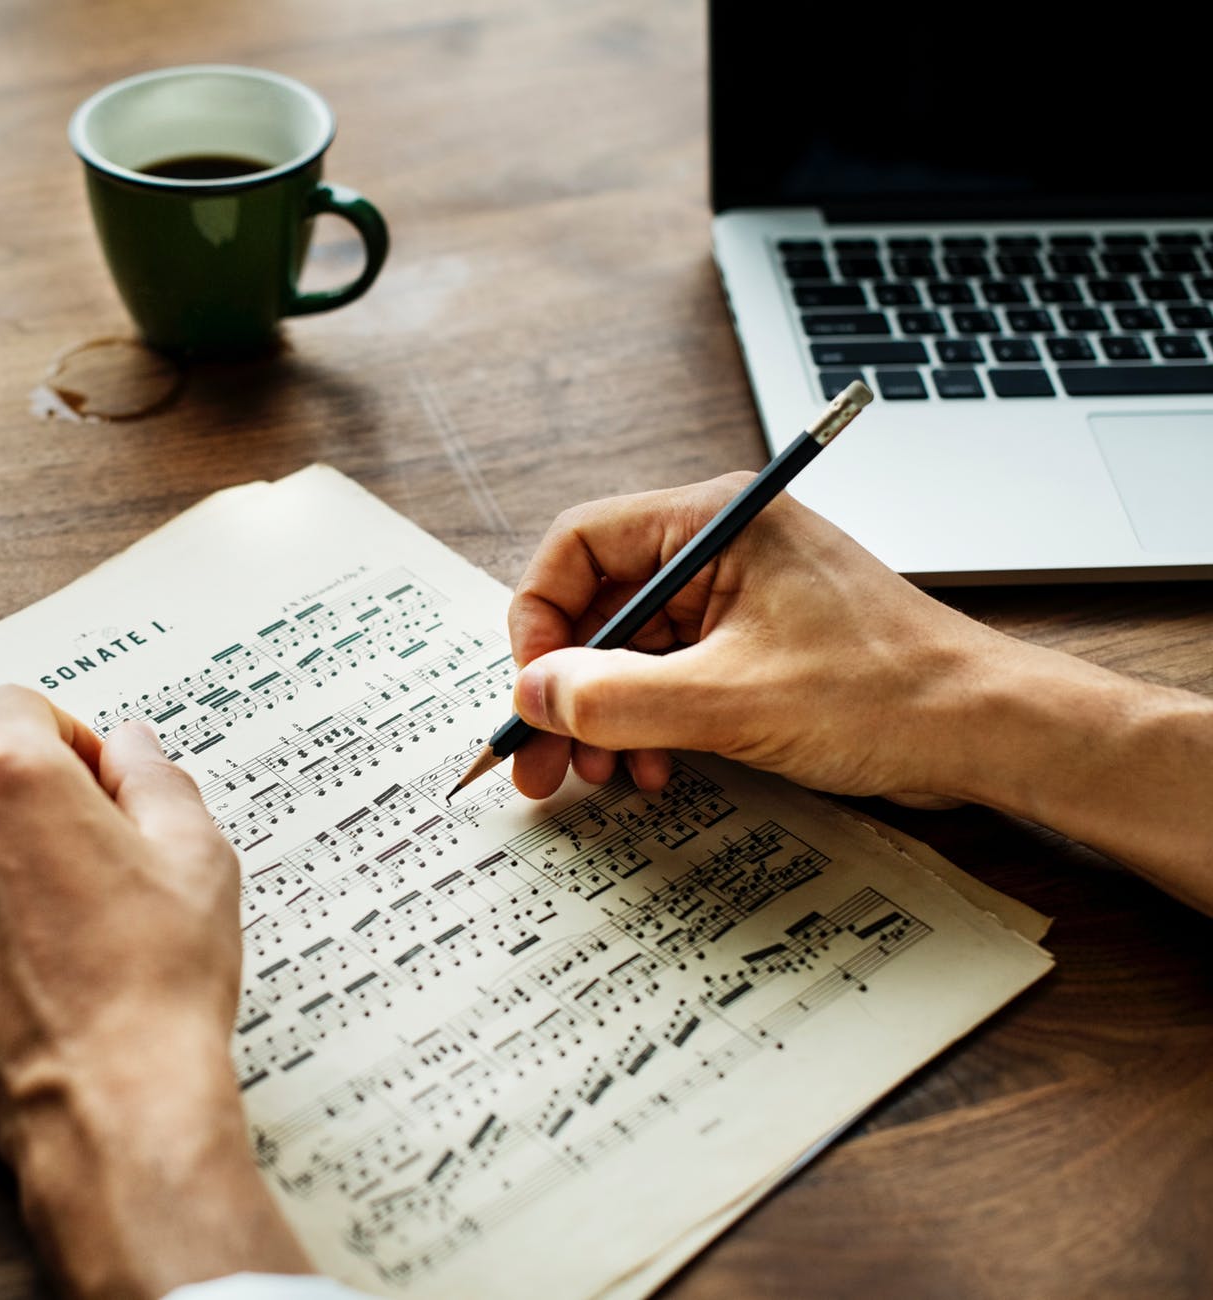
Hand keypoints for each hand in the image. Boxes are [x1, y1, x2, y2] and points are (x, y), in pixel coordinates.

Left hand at [0, 685, 308, 1298]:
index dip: (63, 733)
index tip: (93, 779)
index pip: (13, 703)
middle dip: (6, 775)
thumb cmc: (159, 988)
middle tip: (62, 830)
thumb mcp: (196, 858)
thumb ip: (157, 780)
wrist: (110, 1105)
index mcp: (15, 776)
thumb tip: (131, 744)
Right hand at [506, 474, 1012, 805]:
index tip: (532, 690)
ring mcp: (737, 599)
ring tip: (600, 774)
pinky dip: (647, 724)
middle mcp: (718, 549)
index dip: (540, 620)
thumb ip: (615, 698)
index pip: (579, 545)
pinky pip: (670, 677)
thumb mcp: (728, 701)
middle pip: (598, 606)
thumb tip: (532, 696)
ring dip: (604, 715)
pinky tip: (651, 768)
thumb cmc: (885, 693)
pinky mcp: (754, 647)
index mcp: (712, 523)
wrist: (985, 732)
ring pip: (629, 651)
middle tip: (540, 758)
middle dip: (566, 686)